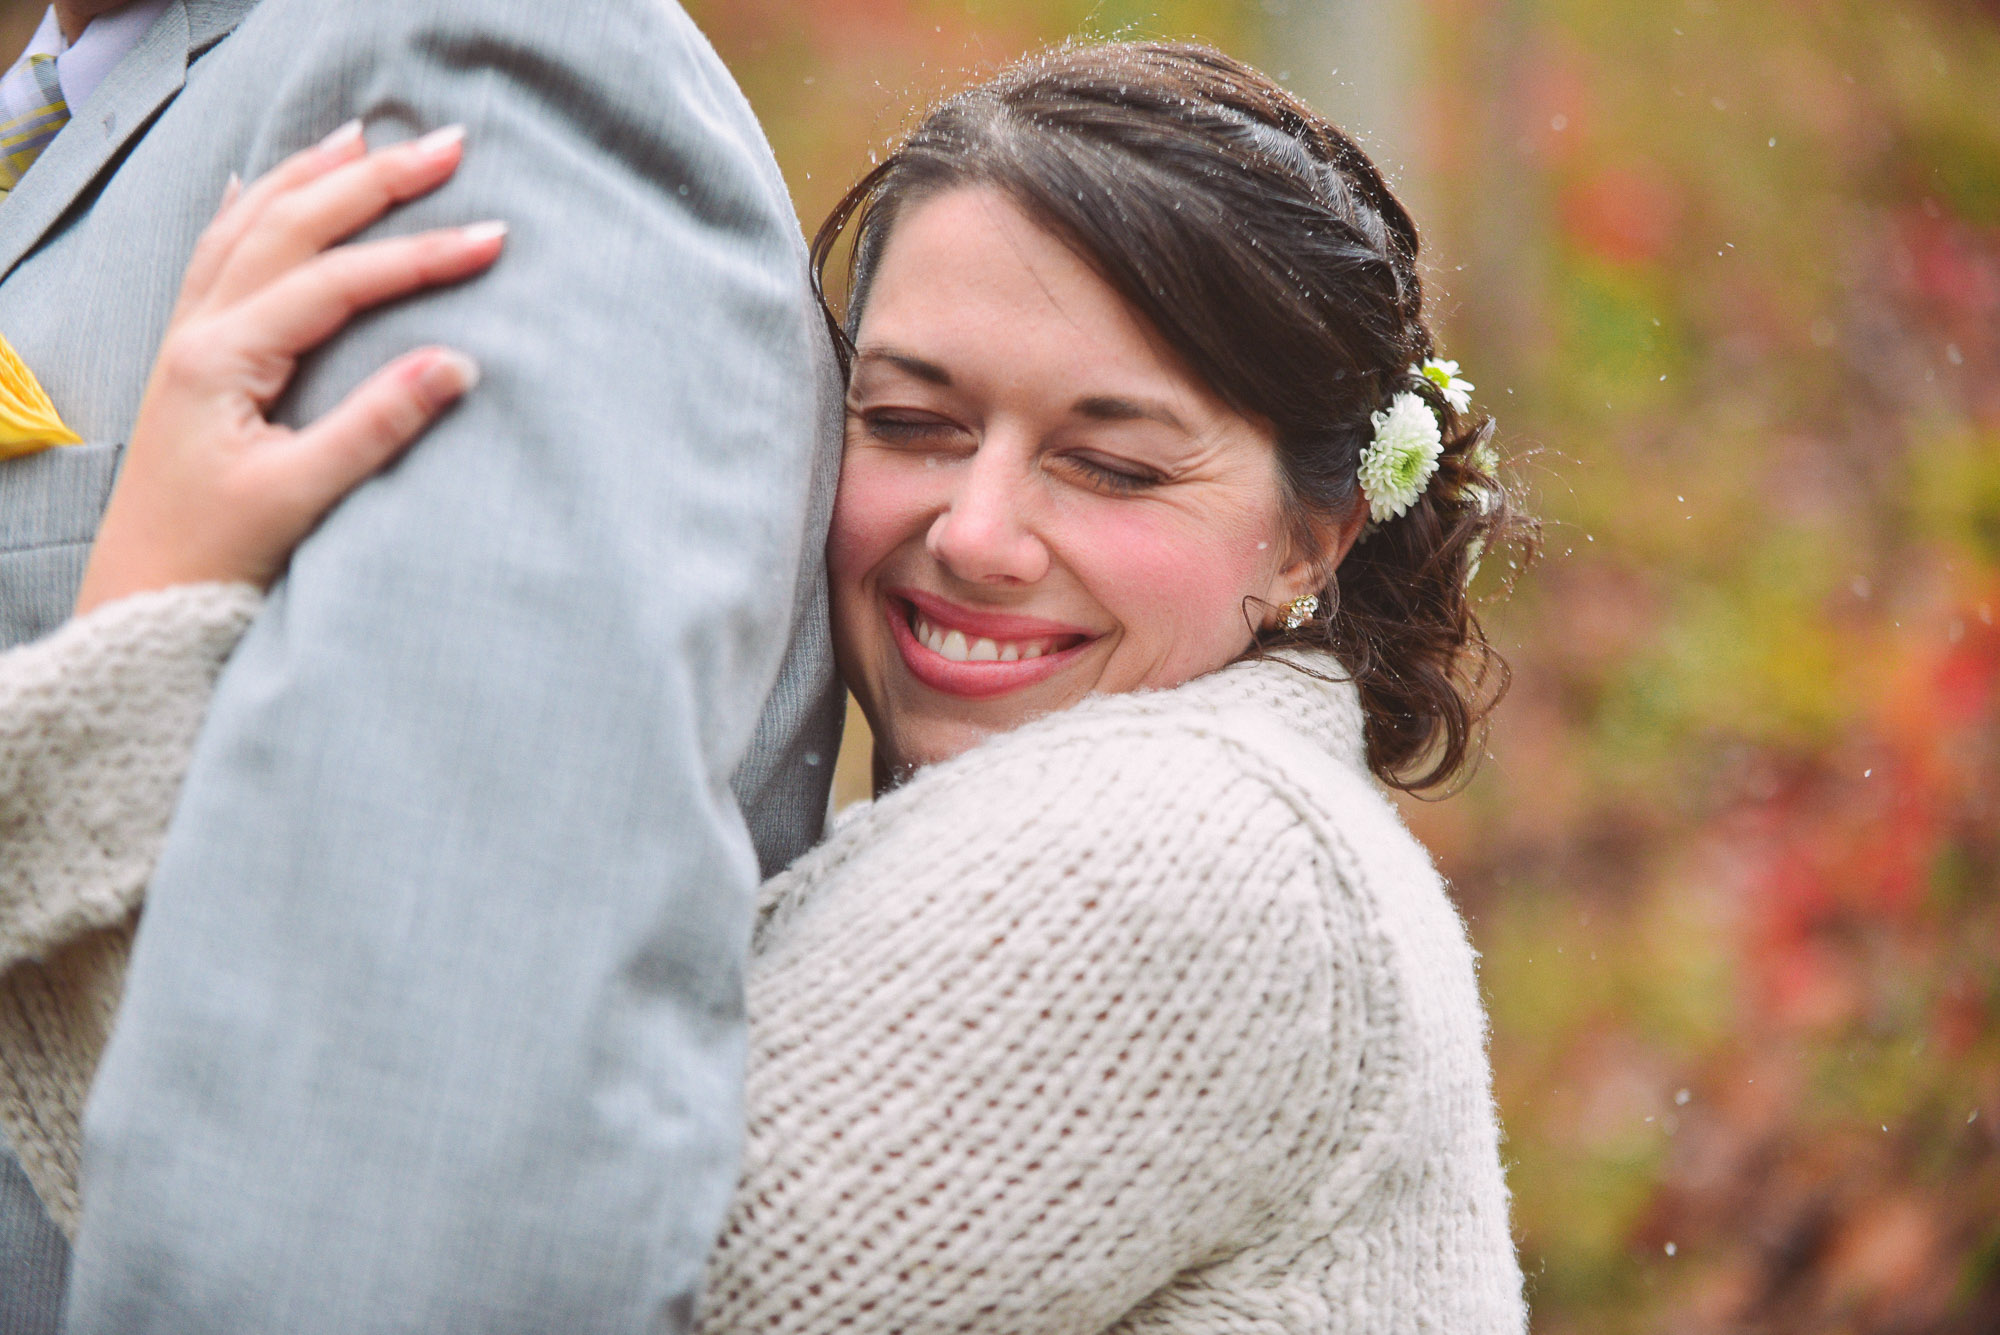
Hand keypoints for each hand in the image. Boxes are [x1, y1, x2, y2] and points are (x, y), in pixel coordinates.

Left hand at [74, 121, 507, 613]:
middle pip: (291, 225)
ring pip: (250, 226)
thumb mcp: (302, 496)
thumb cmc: (215, 556)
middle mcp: (200, 332)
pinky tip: (262, 187)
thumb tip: (458, 364)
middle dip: (373, 180)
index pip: (338, 282)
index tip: (492, 239)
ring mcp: (189, 339)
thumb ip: (378, 426)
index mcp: (224, 358)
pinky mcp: (191, 359)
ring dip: (311, 176)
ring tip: (364, 137)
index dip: (419, 256)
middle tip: (447, 147)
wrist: (140, 598)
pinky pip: (218, 255)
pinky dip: (252, 209)